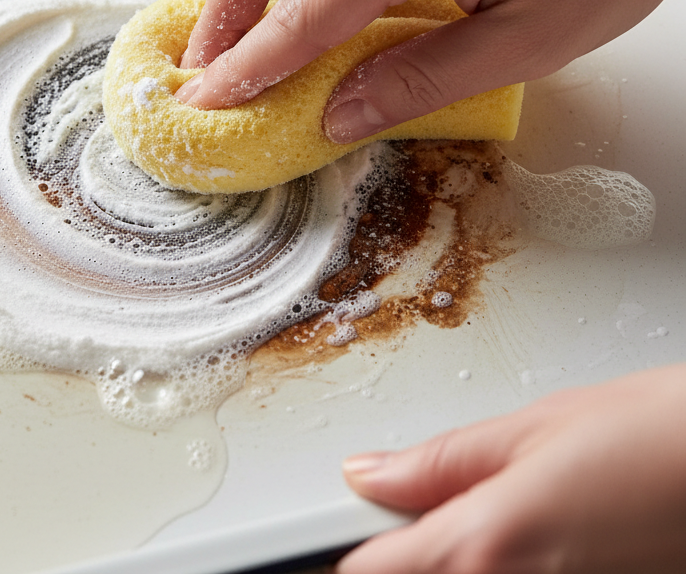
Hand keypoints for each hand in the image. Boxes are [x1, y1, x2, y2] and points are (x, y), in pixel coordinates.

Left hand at [336, 365, 685, 573]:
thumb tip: (371, 473)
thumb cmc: (659, 435)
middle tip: (426, 512)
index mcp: (485, 542)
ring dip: (456, 561)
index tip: (334, 529)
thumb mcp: (534, 428)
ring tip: (490, 513)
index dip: (348, 550)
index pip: (372, 571)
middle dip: (406, 555)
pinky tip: (531, 538)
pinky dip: (505, 565)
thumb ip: (442, 462)